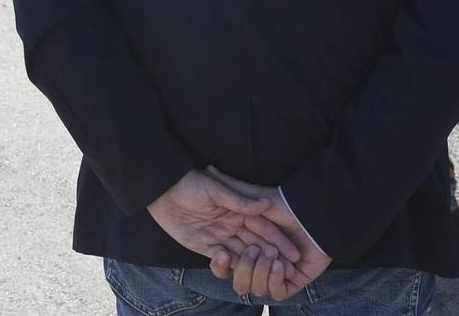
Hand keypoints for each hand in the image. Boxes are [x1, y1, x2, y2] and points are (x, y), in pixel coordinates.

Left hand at [145, 169, 303, 272]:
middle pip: (256, 244)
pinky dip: (228, 265)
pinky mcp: (205, 246)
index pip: (264, 228)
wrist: (163, 190)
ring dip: (252, 265)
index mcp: (239, 210)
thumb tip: (266, 204)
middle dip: (271, 258)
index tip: (295, 254)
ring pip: (242, 255)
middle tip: (286, 272)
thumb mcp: (216, 190)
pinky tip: (232, 263)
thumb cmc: (191, 183)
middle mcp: (233, 224)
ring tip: (263, 275)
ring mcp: (220, 236)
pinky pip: (221, 261)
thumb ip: (240, 201)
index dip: (279, 241)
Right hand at [202, 168, 332, 301]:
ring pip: (256, 287)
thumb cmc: (286, 204)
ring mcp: (276, 272)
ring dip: (261, 274)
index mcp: (249, 243)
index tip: (222, 252)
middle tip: (252, 252)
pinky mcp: (291, 282)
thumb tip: (210, 169)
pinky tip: (282, 266)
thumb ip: (232, 188)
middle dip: (243, 267)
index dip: (222, 260)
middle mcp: (260, 260)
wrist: (316, 215)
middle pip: (240, 276)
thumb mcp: (255, 196)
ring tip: (271, 257)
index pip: (228, 259)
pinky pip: (278, 292)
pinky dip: (276, 282)